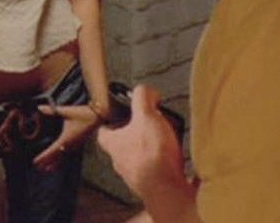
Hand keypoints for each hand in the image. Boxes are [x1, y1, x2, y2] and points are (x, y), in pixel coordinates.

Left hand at [34, 104, 99, 171]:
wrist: (98, 115)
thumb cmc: (82, 113)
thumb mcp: (66, 111)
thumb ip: (51, 110)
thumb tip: (39, 107)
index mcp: (66, 138)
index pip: (52, 150)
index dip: (43, 157)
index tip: (35, 162)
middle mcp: (71, 144)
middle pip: (57, 157)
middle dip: (47, 162)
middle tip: (38, 168)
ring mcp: (76, 145)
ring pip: (63, 157)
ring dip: (55, 163)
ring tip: (47, 169)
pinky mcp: (79, 143)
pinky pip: (68, 154)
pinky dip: (62, 159)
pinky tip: (60, 159)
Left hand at [96, 85, 186, 202]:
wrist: (167, 189)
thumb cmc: (151, 156)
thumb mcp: (146, 114)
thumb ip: (143, 97)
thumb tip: (146, 90)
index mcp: (114, 144)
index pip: (104, 132)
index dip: (110, 123)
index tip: (117, 115)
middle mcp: (121, 162)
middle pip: (123, 146)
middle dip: (135, 136)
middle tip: (148, 125)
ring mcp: (136, 176)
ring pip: (139, 159)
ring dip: (150, 151)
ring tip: (166, 141)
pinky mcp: (153, 185)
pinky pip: (156, 171)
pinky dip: (163, 164)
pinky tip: (175, 157)